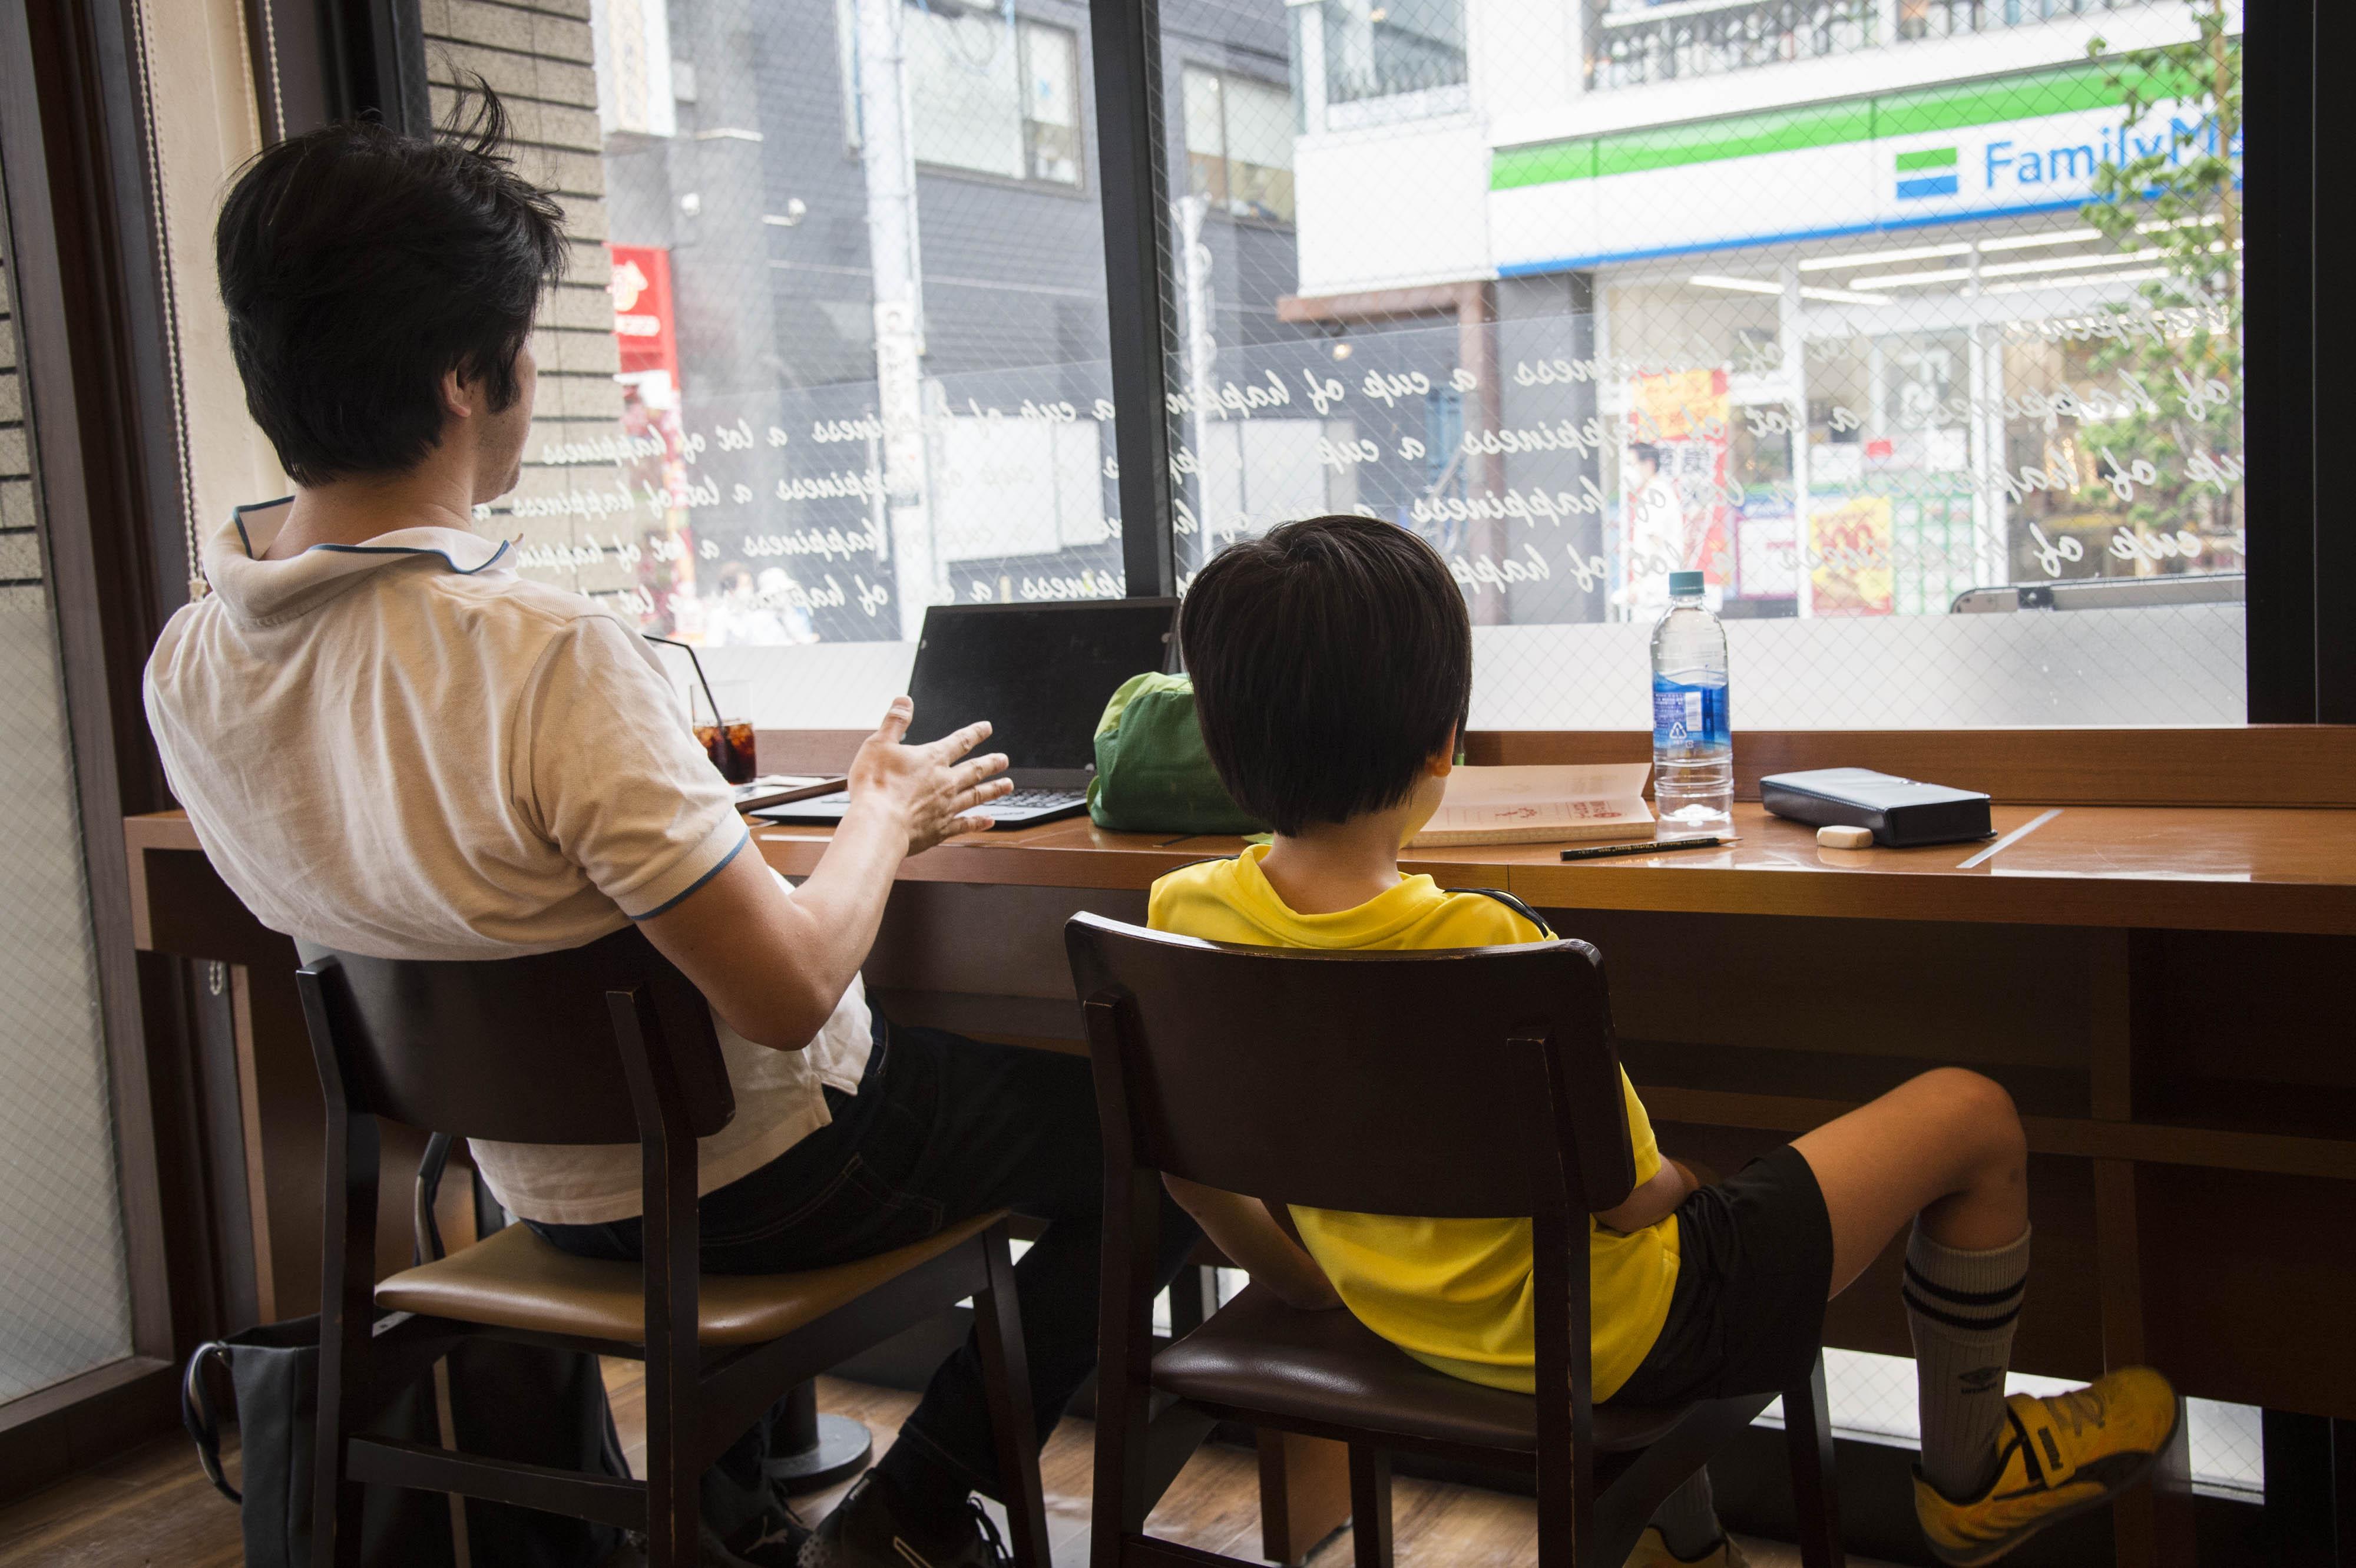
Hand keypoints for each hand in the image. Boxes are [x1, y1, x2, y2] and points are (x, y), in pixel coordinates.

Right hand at [846, 697, 1011, 854]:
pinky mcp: (941, 829)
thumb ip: (895, 721)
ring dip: (994, 789)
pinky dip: (979, 822)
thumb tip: (905, 701)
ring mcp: (946, 807)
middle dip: (991, 763)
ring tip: (1008, 785)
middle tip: (1004, 760)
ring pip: (977, 795)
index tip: (987, 728)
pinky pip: (966, 824)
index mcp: (931, 759)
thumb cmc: (875, 786)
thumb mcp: (879, 744)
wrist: (878, 824)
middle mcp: (945, 782)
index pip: (959, 741)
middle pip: (974, 769)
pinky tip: (990, 821)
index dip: (974, 733)